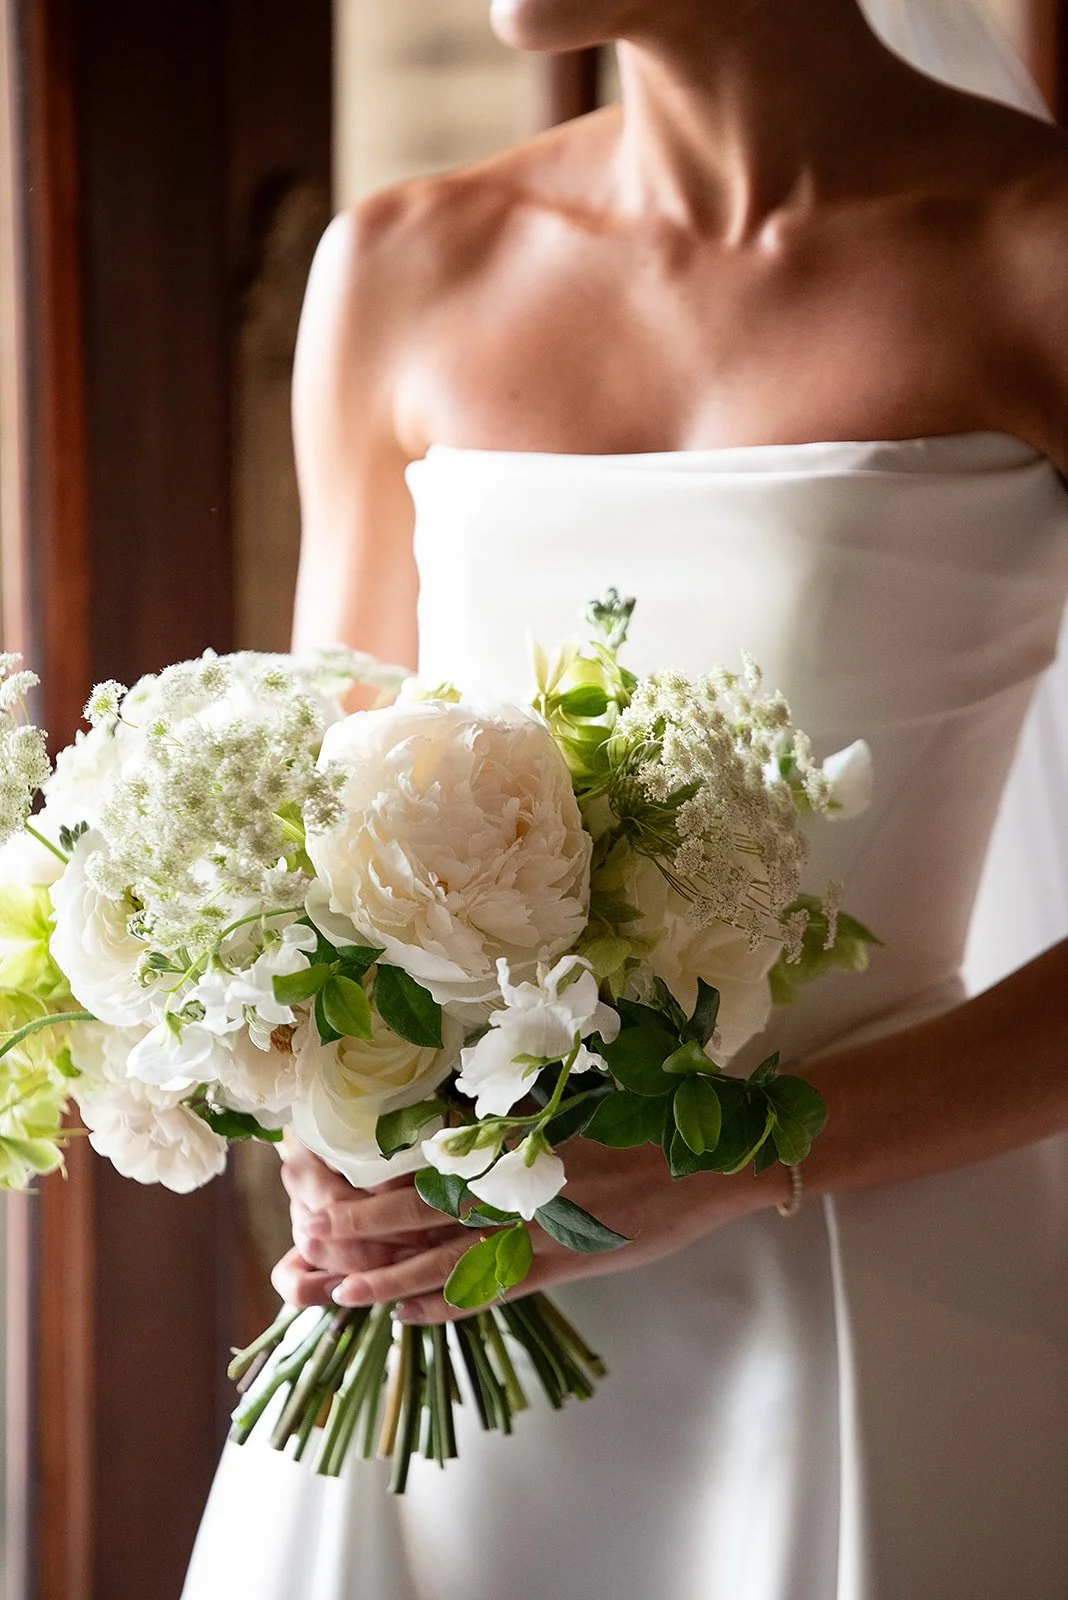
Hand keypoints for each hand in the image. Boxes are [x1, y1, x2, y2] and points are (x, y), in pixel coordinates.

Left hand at [273, 1134, 789, 1323]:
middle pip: (422, 1212)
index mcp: (517, 1138)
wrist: (711, 1157)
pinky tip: (410, 1316)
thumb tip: (452, 1114)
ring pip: (448, 1259)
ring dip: (390, 1276)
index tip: (324, 1185)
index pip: (427, 1162)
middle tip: (309, 1243)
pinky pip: (494, 1289)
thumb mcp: (572, 1095)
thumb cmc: (645, 1112)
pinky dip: (448, 1304)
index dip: (373, 1177)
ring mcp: (540, 1228)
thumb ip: (512, 1109)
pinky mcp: (566, 1261)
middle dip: (361, 1230)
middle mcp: (518, 1184)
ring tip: (342, 1293)